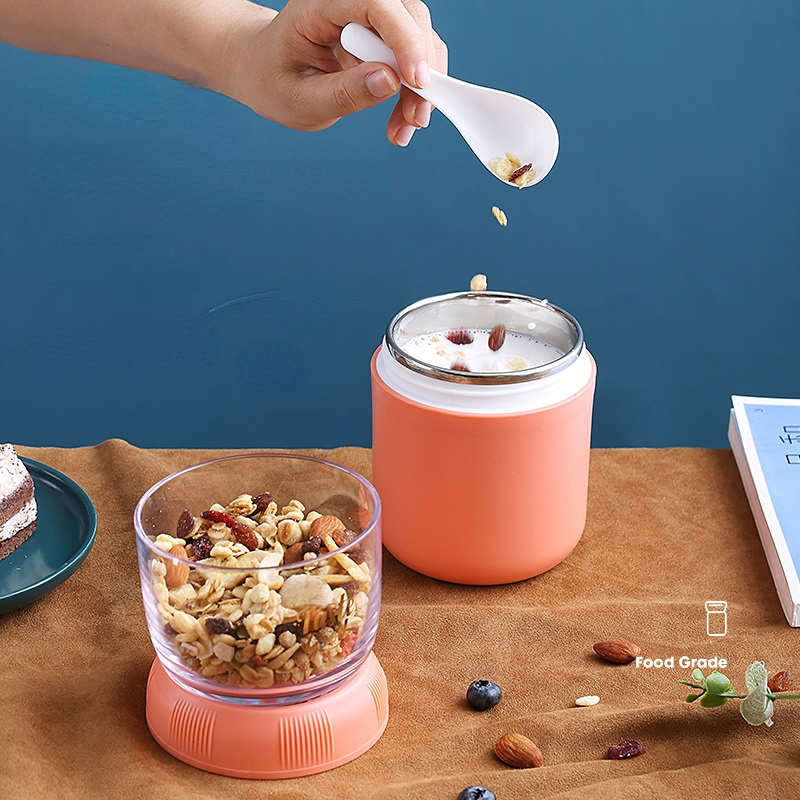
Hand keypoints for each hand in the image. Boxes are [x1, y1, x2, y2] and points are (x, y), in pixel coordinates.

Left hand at [216, 0, 447, 144]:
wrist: (266, 71)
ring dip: (422, 86)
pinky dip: (415, 90)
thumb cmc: (274, 80)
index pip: (376, 5)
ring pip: (419, 37)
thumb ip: (343, 92)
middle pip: (408, 18)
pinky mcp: (382, 36)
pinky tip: (403, 118)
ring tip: (405, 126)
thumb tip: (390, 81)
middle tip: (416, 118)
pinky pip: (414, 56)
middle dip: (421, 69)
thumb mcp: (300, 98)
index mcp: (320, 4)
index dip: (404, 39)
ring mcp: (369, 17)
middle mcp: (350, 1)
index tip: (416, 82)